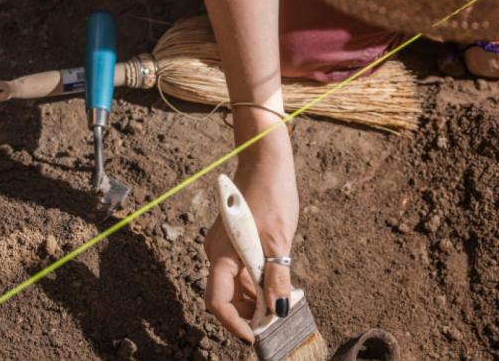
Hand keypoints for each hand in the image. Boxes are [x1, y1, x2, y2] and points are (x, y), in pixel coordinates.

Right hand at [203, 156, 298, 342]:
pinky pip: (240, 269)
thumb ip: (277, 277)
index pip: (217, 301)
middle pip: (226, 296)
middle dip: (248, 312)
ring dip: (255, 297)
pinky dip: (256, 280)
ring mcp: (223, 247)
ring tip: (281, 303)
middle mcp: (216, 253)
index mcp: (221, 254)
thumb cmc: (270, 195)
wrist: (265, 162)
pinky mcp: (233, 240)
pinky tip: (276, 283)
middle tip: (276, 320)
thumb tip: (278, 309)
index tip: (254, 337)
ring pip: (235, 284)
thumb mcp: (279, 241)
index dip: (234, 323)